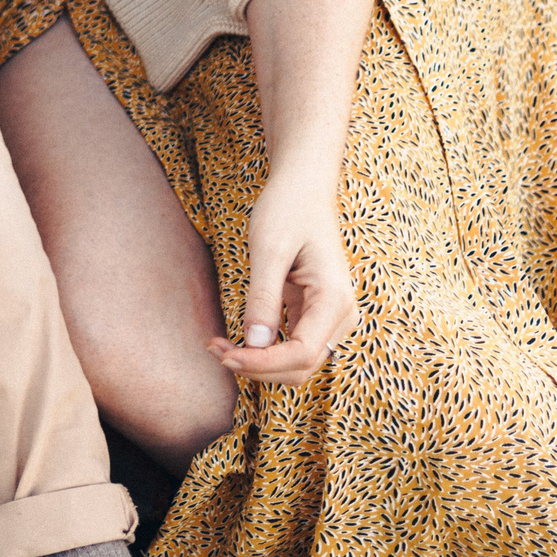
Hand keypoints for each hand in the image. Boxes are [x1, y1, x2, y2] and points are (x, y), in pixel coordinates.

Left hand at [206, 172, 357, 385]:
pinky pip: (293, 346)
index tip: (225, 356)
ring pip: (298, 363)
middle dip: (258, 368)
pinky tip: (235, 342)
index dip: (263, 363)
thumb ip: (263, 298)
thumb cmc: (286, 210)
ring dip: (260, 364)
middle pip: (301, 367)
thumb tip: (255, 345)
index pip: (302, 354)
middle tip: (215, 351)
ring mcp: (330, 317)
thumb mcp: (268, 250)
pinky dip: (265, 352)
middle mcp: (341, 315)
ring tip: (218, 347)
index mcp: (335, 299)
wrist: (303, 189)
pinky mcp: (315, 313)